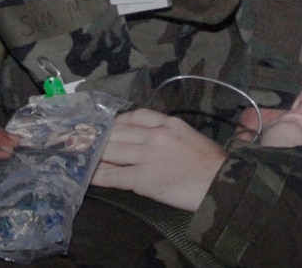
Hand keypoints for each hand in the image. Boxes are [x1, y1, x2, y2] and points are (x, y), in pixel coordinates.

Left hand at [90, 109, 228, 212]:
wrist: (221, 185)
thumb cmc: (210, 163)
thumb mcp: (189, 136)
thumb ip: (167, 132)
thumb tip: (145, 136)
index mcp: (168, 123)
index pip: (134, 115)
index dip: (116, 122)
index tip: (105, 126)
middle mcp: (155, 135)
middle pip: (117, 131)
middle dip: (98, 136)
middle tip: (81, 139)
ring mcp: (147, 157)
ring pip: (112, 150)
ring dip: (94, 153)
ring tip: (80, 155)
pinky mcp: (143, 179)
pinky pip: (113, 175)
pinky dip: (98, 175)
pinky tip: (88, 176)